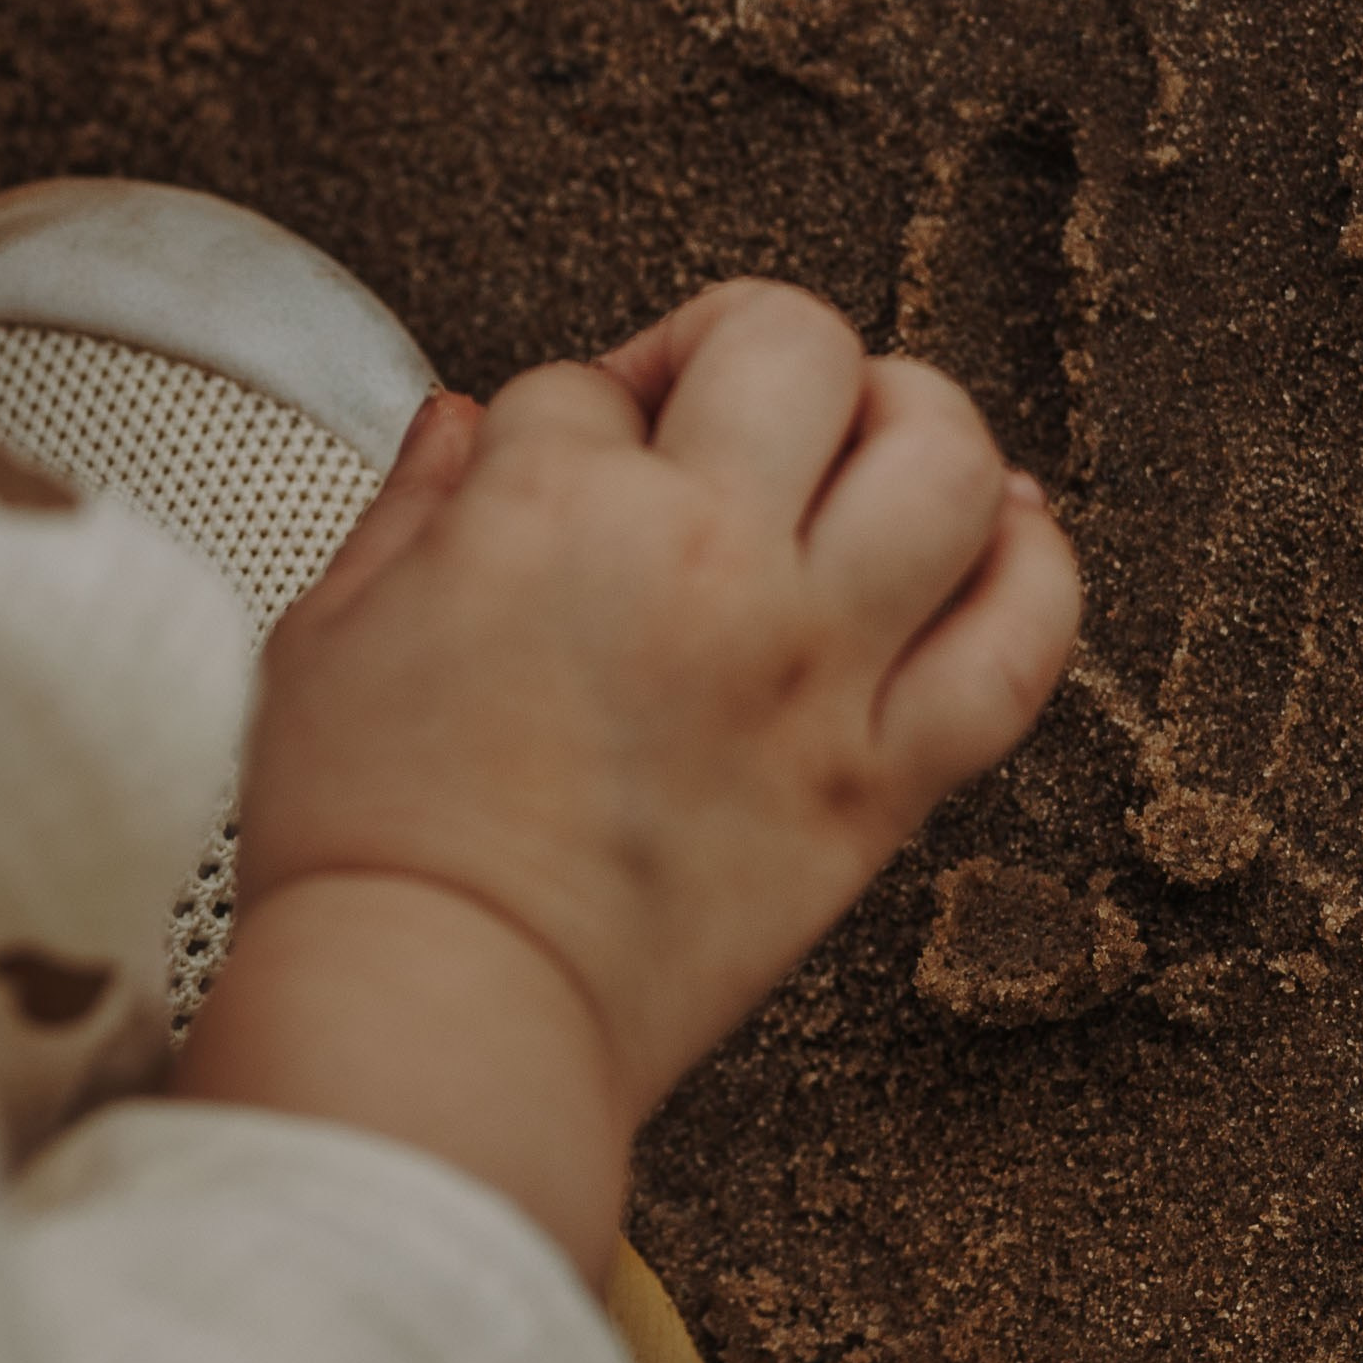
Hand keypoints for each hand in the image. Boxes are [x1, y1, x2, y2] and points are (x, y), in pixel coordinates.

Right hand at [179, 284, 1078, 1278]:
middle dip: (737, 347)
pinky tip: (1005, 532)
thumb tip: (462, 424)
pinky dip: (1033, 571)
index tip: (547, 477)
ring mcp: (812, 671)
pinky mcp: (879, 784)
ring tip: (863, 445)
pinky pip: (1017, 647)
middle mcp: (704, 561)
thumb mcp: (329, 632)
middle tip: (704, 412)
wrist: (441, 1016)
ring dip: (910, 420)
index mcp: (549, 508)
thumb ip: (411, 505)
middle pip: (793, 346)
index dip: (560, 418)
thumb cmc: (365, 843)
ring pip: (944, 460)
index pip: (585, 385)